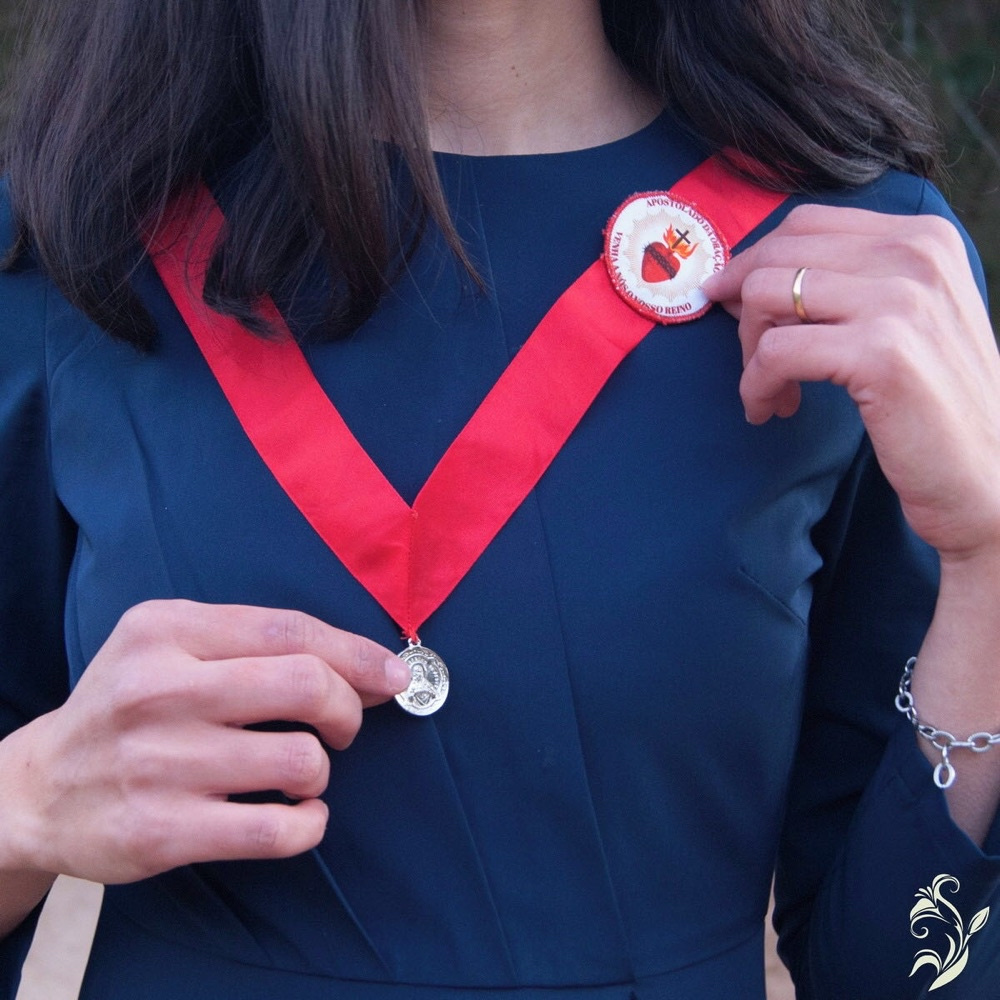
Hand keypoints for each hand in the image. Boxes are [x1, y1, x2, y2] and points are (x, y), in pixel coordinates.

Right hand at [0, 600, 408, 883]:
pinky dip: (309, 824)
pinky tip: (297, 816)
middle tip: (343, 726)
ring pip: (302, 760)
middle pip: (308, 686)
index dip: (357, 653)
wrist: (39, 790)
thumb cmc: (128, 707)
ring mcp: (160, 764)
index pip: (290, 631)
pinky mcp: (163, 833)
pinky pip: (279, 830)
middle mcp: (160, 690)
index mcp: (166, 630)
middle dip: (348, 708)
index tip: (392, 675)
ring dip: (320, 769)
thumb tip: (367, 667)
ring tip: (297, 771)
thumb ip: (255, 643)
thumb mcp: (170, 645)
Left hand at [703, 205, 999, 562]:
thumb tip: (750, 272)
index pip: (805, 224)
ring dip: (748, 352)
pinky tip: (773, 410)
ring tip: (768, 391)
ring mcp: (899, 301)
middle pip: (778, 255)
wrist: (986, 473)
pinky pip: (774, 353)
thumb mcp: (906, 316)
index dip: (754, 262)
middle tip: (747, 354)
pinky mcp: (879, 354)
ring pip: (766, 297)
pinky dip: (756, 385)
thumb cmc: (934, 400)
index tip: (733, 300)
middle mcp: (916, 255)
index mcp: (923, 236)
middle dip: (743, 307)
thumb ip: (848, 281)